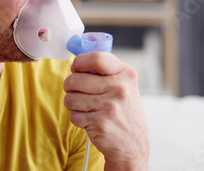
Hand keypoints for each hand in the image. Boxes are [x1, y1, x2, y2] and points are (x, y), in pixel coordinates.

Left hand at [63, 52, 149, 169]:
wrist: (133, 145)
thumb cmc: (124, 112)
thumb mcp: (125, 85)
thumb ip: (105, 71)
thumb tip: (78, 59)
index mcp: (126, 74)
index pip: (96, 58)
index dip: (79, 62)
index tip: (76, 68)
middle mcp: (119, 89)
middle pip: (75, 79)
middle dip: (70, 86)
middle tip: (76, 91)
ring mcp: (109, 107)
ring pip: (70, 97)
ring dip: (72, 103)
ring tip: (84, 106)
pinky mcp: (99, 123)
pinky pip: (73, 115)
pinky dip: (77, 117)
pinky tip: (89, 119)